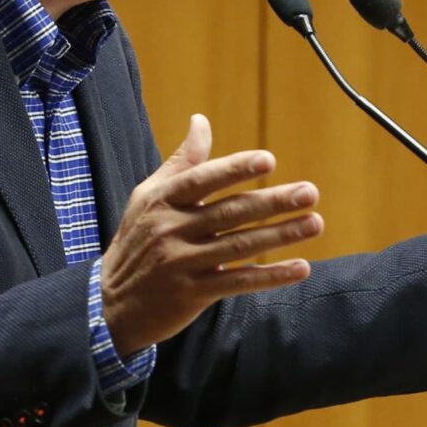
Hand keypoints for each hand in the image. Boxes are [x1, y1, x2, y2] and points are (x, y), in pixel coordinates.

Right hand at [98, 114, 321, 355]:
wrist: (111, 305)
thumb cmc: (137, 242)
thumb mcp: (148, 198)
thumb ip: (181, 163)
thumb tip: (201, 121)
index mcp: (162, 201)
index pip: (203, 180)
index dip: (235, 169)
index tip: (268, 160)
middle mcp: (170, 229)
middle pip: (230, 212)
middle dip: (273, 201)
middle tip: (310, 192)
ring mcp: (182, 263)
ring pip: (239, 245)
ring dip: (281, 235)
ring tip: (315, 223)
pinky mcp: (193, 294)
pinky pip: (238, 282)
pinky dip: (271, 276)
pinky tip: (300, 268)